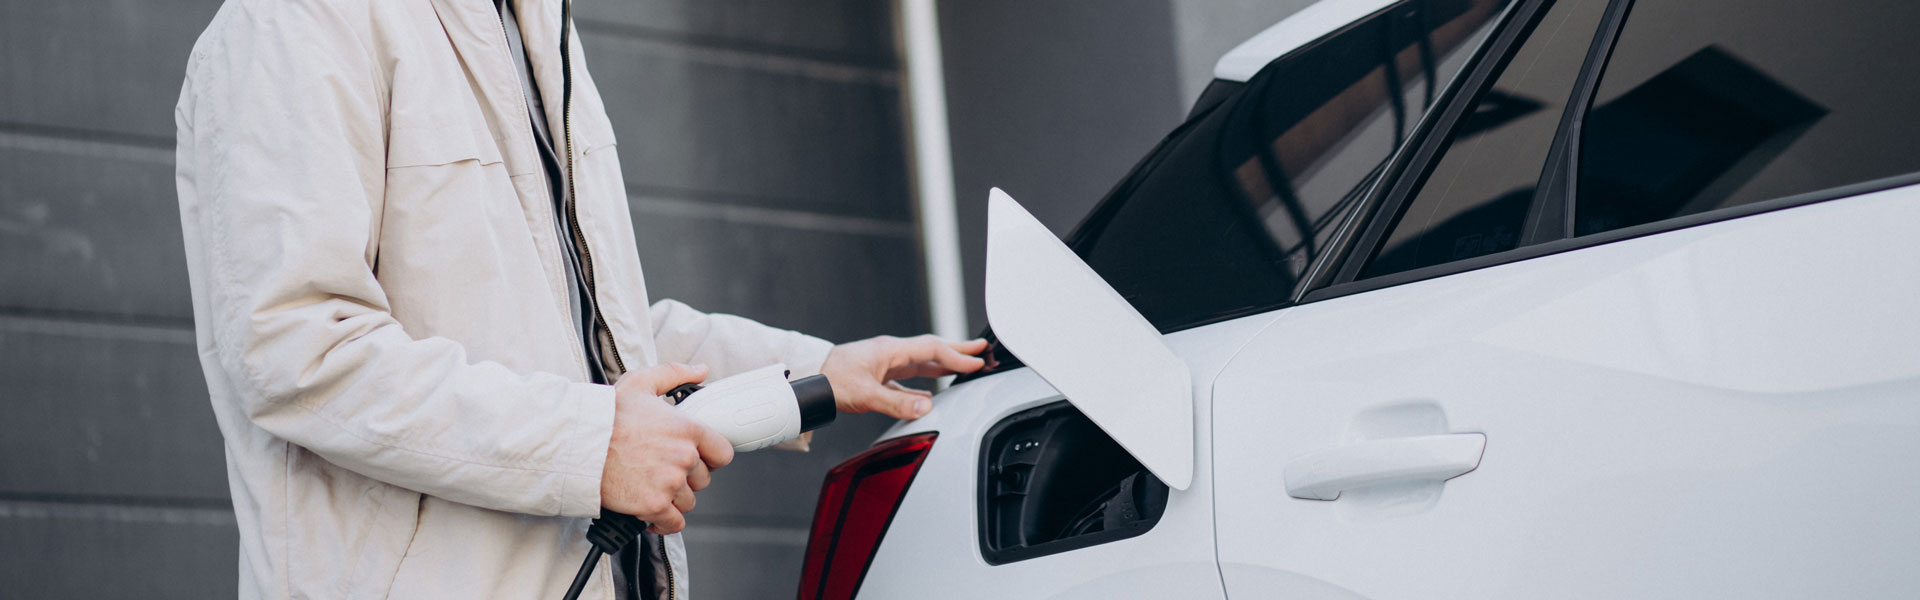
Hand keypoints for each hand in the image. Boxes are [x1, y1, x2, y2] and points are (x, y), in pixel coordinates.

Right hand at [599, 363, 734, 534]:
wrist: (577, 443)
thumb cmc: (606, 415)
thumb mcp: (641, 383)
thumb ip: (675, 374)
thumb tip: (700, 371)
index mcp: (687, 429)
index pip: (722, 453)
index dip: (710, 458)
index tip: (698, 459)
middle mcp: (684, 457)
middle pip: (703, 479)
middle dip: (686, 478)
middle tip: (661, 470)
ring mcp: (670, 482)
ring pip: (688, 501)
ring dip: (673, 498)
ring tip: (651, 486)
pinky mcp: (654, 504)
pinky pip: (674, 522)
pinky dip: (664, 521)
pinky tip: (652, 511)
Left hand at [820, 335, 988, 418]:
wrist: (807, 379)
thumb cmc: (831, 380)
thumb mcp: (865, 395)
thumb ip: (897, 402)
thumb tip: (927, 405)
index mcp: (891, 351)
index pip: (932, 350)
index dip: (957, 356)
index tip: (978, 362)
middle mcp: (891, 353)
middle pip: (932, 349)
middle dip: (958, 349)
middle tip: (983, 349)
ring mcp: (885, 363)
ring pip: (923, 362)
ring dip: (945, 363)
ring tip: (966, 365)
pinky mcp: (879, 375)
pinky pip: (910, 376)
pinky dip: (926, 380)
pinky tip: (931, 391)